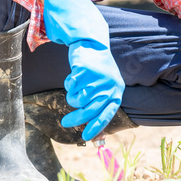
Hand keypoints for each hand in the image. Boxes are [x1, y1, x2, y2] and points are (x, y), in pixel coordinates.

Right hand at [43, 0, 125, 141]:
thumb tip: (91, 128)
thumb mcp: (105, 86)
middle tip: (64, 123)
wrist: (93, 44)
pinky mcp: (84, 71)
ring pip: (76, 100)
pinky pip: (70, 87)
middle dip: (74, 120)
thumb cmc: (98, 70)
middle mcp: (108, 87)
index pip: (105, 115)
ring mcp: (97, 79)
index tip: (85, 137)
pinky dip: (69, 83)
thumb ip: (100, 103)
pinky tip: (75, 74)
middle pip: (87, 111)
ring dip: (72, 95)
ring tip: (75, 87)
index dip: (94, 127)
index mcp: (116, 92)